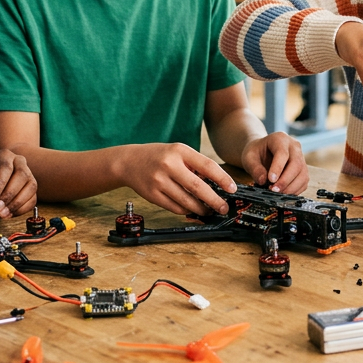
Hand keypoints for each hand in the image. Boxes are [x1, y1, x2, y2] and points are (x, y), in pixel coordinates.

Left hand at [0, 149, 36, 218]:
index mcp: (4, 156)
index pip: (5, 167)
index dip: (0, 184)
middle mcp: (19, 162)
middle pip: (22, 175)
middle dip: (9, 194)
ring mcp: (29, 175)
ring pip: (30, 188)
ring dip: (16, 204)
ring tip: (1, 214)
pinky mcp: (32, 189)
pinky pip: (32, 200)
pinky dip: (21, 209)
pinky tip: (8, 214)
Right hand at [120, 143, 236, 215]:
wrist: (129, 161)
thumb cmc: (159, 156)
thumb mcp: (177, 152)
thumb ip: (195, 165)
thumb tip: (219, 185)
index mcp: (179, 151)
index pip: (207, 166)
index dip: (222, 179)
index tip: (232, 189)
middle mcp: (169, 165)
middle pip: (198, 187)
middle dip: (214, 200)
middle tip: (224, 208)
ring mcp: (159, 181)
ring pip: (187, 201)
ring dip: (201, 209)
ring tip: (209, 211)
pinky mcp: (153, 195)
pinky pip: (175, 208)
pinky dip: (187, 210)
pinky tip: (192, 209)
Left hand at [242, 132, 307, 193]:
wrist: (262, 152)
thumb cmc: (256, 153)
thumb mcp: (249, 158)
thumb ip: (254, 168)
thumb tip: (263, 181)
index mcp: (280, 139)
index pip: (283, 153)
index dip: (278, 168)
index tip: (270, 180)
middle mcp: (294, 147)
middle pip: (296, 164)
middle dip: (285, 180)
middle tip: (273, 190)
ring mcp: (301, 158)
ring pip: (303, 175)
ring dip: (291, 188)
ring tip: (276, 194)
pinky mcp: (303, 170)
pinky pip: (303, 182)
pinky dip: (294, 191)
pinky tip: (283, 194)